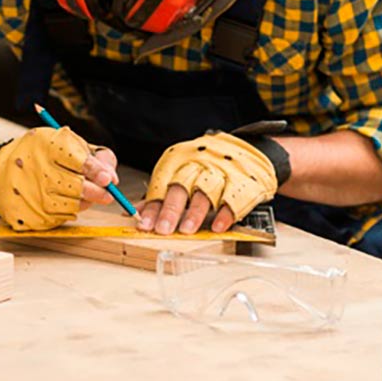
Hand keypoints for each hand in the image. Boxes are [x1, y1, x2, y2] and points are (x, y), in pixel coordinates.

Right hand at [0, 128, 118, 230]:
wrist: (1, 171)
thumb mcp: (67, 144)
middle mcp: (38, 171)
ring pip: (74, 206)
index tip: (109, 180)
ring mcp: (32, 196)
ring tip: (78, 192)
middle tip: (107, 194)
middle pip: (79, 188)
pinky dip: (67, 211)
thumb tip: (112, 179)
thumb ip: (95, 157)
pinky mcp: (29, 215)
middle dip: (98, 192)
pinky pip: (61, 218)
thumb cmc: (41, 155)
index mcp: (48, 147)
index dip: (98, 172)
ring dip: (83, 202)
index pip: (81, 163)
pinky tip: (60, 200)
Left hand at [138, 132, 278, 235]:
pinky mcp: (244, 182)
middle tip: (163, 229)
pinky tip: (217, 227)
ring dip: (195, 213)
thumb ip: (160, 193)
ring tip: (187, 230)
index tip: (145, 225)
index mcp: (178, 161)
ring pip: (206, 192)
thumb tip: (134, 213)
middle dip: (171, 209)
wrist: (247, 149)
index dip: (153, 207)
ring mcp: (222, 172)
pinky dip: (225, 214)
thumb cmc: (206, 165)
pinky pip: (234, 199)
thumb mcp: (180, 172)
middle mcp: (198, 164)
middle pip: (181, 187)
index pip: (161, 186)